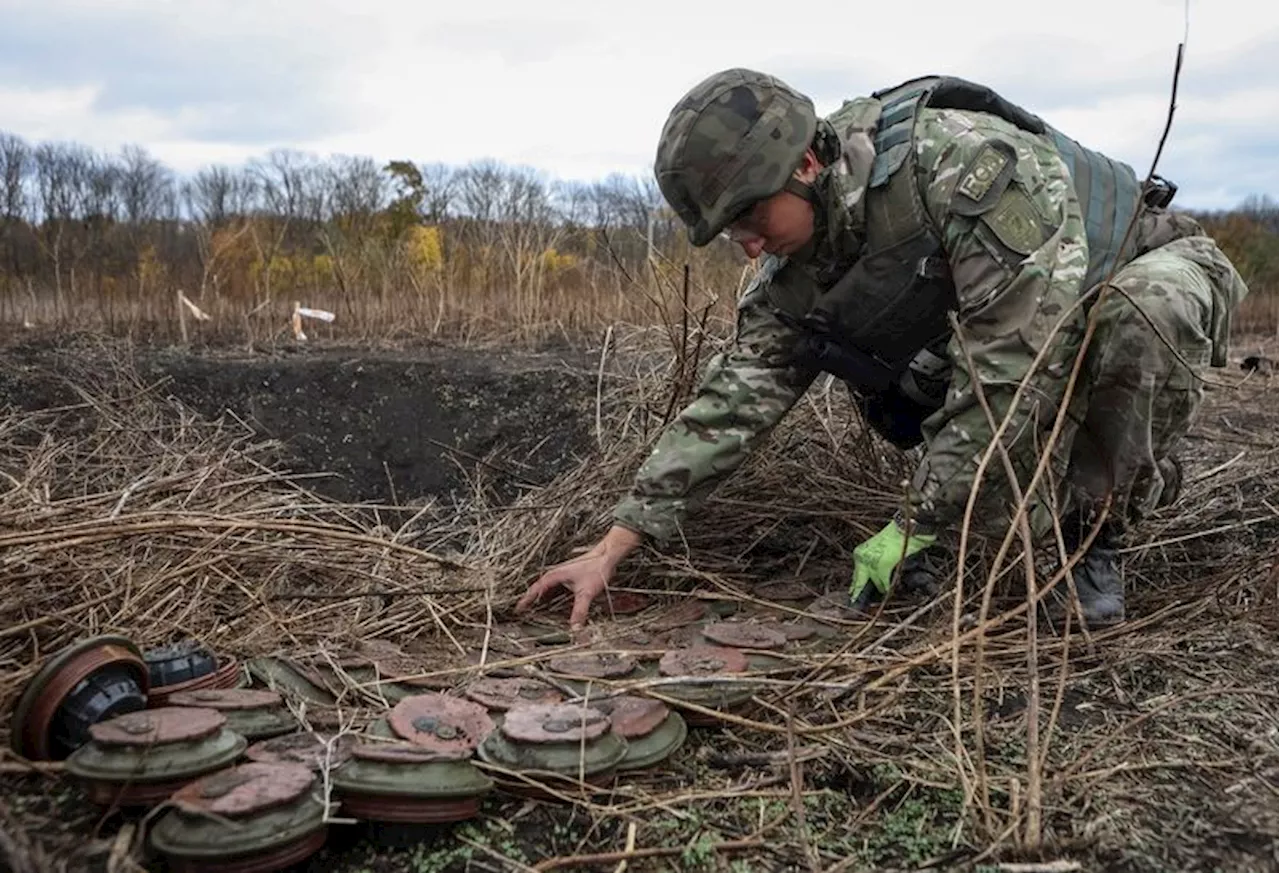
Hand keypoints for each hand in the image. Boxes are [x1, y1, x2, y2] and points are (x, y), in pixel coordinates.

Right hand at [516, 526, 642, 628]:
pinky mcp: (569, 577)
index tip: (517, 610)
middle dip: (530, 601)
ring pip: (547, 589)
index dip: (525, 601)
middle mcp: (556, 574)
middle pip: (538, 590)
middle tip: (522, 613)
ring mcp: (562, 575)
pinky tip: (554, 604)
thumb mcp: (586, 593)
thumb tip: (575, 627)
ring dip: (540, 599)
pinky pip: (555, 589)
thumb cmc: (596, 567)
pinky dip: (551, 597)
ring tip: (534, 611)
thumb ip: (579, 610)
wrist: (607, 556)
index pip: (535, 590)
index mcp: (554, 576)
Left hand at [850, 521, 936, 605]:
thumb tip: (876, 585)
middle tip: (858, 606)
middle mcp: (861, 557)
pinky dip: (888, 587)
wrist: (908, 527)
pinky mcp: (881, 566)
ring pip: (873, 584)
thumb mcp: (880, 553)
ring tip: (885, 592)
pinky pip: (883, 583)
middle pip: (859, 582)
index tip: (852, 599)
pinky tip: (891, 587)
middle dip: (860, 594)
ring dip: (880, 589)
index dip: (855, 589)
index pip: (855, 576)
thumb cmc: (898, 539)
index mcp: (860, 553)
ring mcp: (870, 561)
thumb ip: (874, 567)